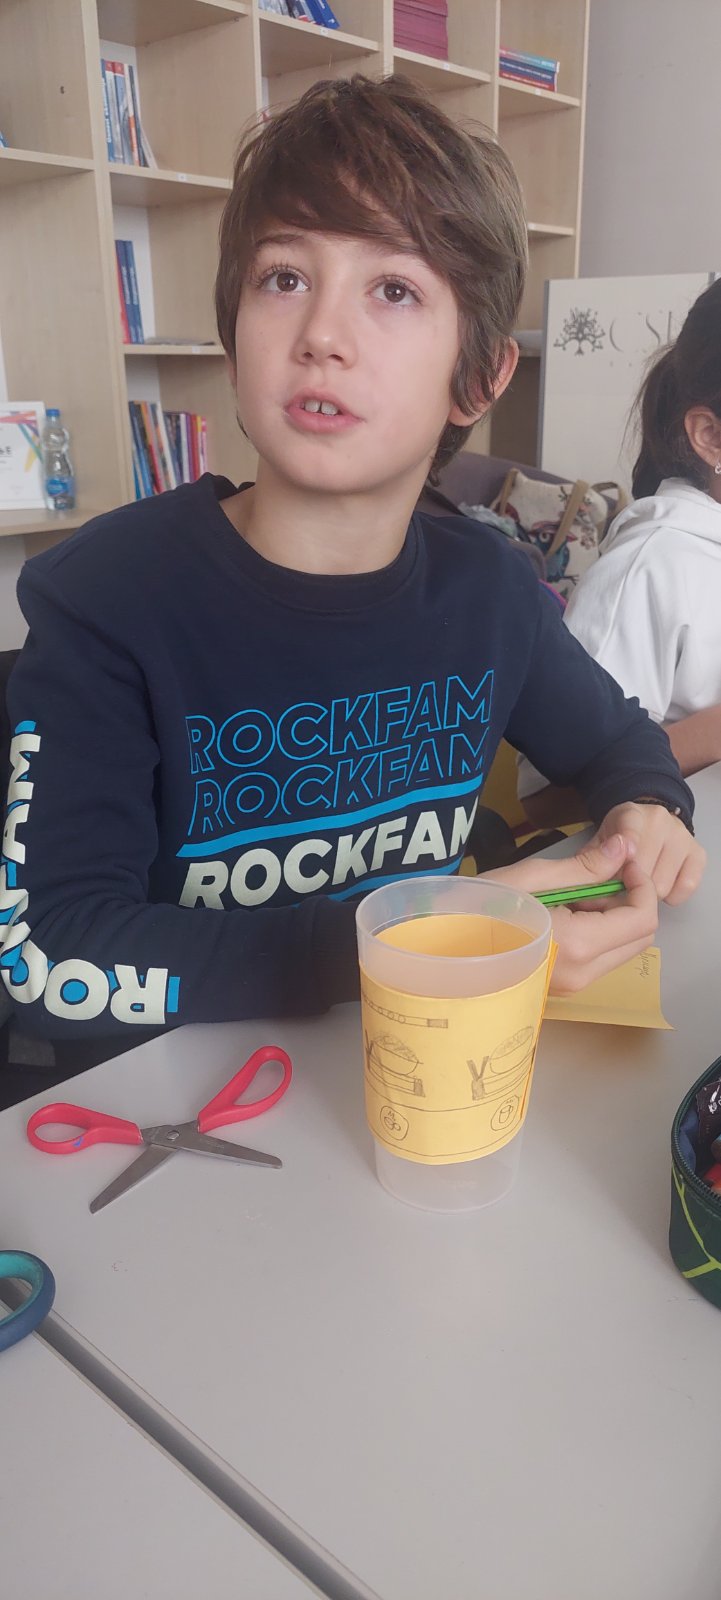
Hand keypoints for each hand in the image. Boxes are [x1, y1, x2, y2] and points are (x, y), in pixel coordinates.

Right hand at [487, 832, 657, 993]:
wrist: (441, 949)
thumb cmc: (479, 908)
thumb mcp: (532, 877)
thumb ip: (585, 866)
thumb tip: (625, 847)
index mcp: (579, 946)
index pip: (642, 918)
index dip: (640, 883)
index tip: (620, 860)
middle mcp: (583, 974)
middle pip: (640, 938)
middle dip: (628, 902)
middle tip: (594, 877)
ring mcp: (573, 987)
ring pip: (622, 949)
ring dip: (611, 918)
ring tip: (571, 896)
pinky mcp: (563, 989)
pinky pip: (600, 959)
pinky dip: (596, 933)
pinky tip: (562, 915)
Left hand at [594, 802, 705, 904]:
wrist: (646, 826)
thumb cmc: (617, 840)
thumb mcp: (598, 844)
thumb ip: (591, 862)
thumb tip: (594, 882)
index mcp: (631, 814)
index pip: (630, 831)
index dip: (626, 850)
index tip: (624, 863)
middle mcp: (661, 821)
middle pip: (644, 871)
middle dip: (626, 887)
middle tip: (618, 888)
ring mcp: (682, 836)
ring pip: (662, 885)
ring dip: (647, 895)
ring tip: (638, 884)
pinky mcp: (698, 854)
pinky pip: (686, 886)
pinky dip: (671, 896)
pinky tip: (659, 887)